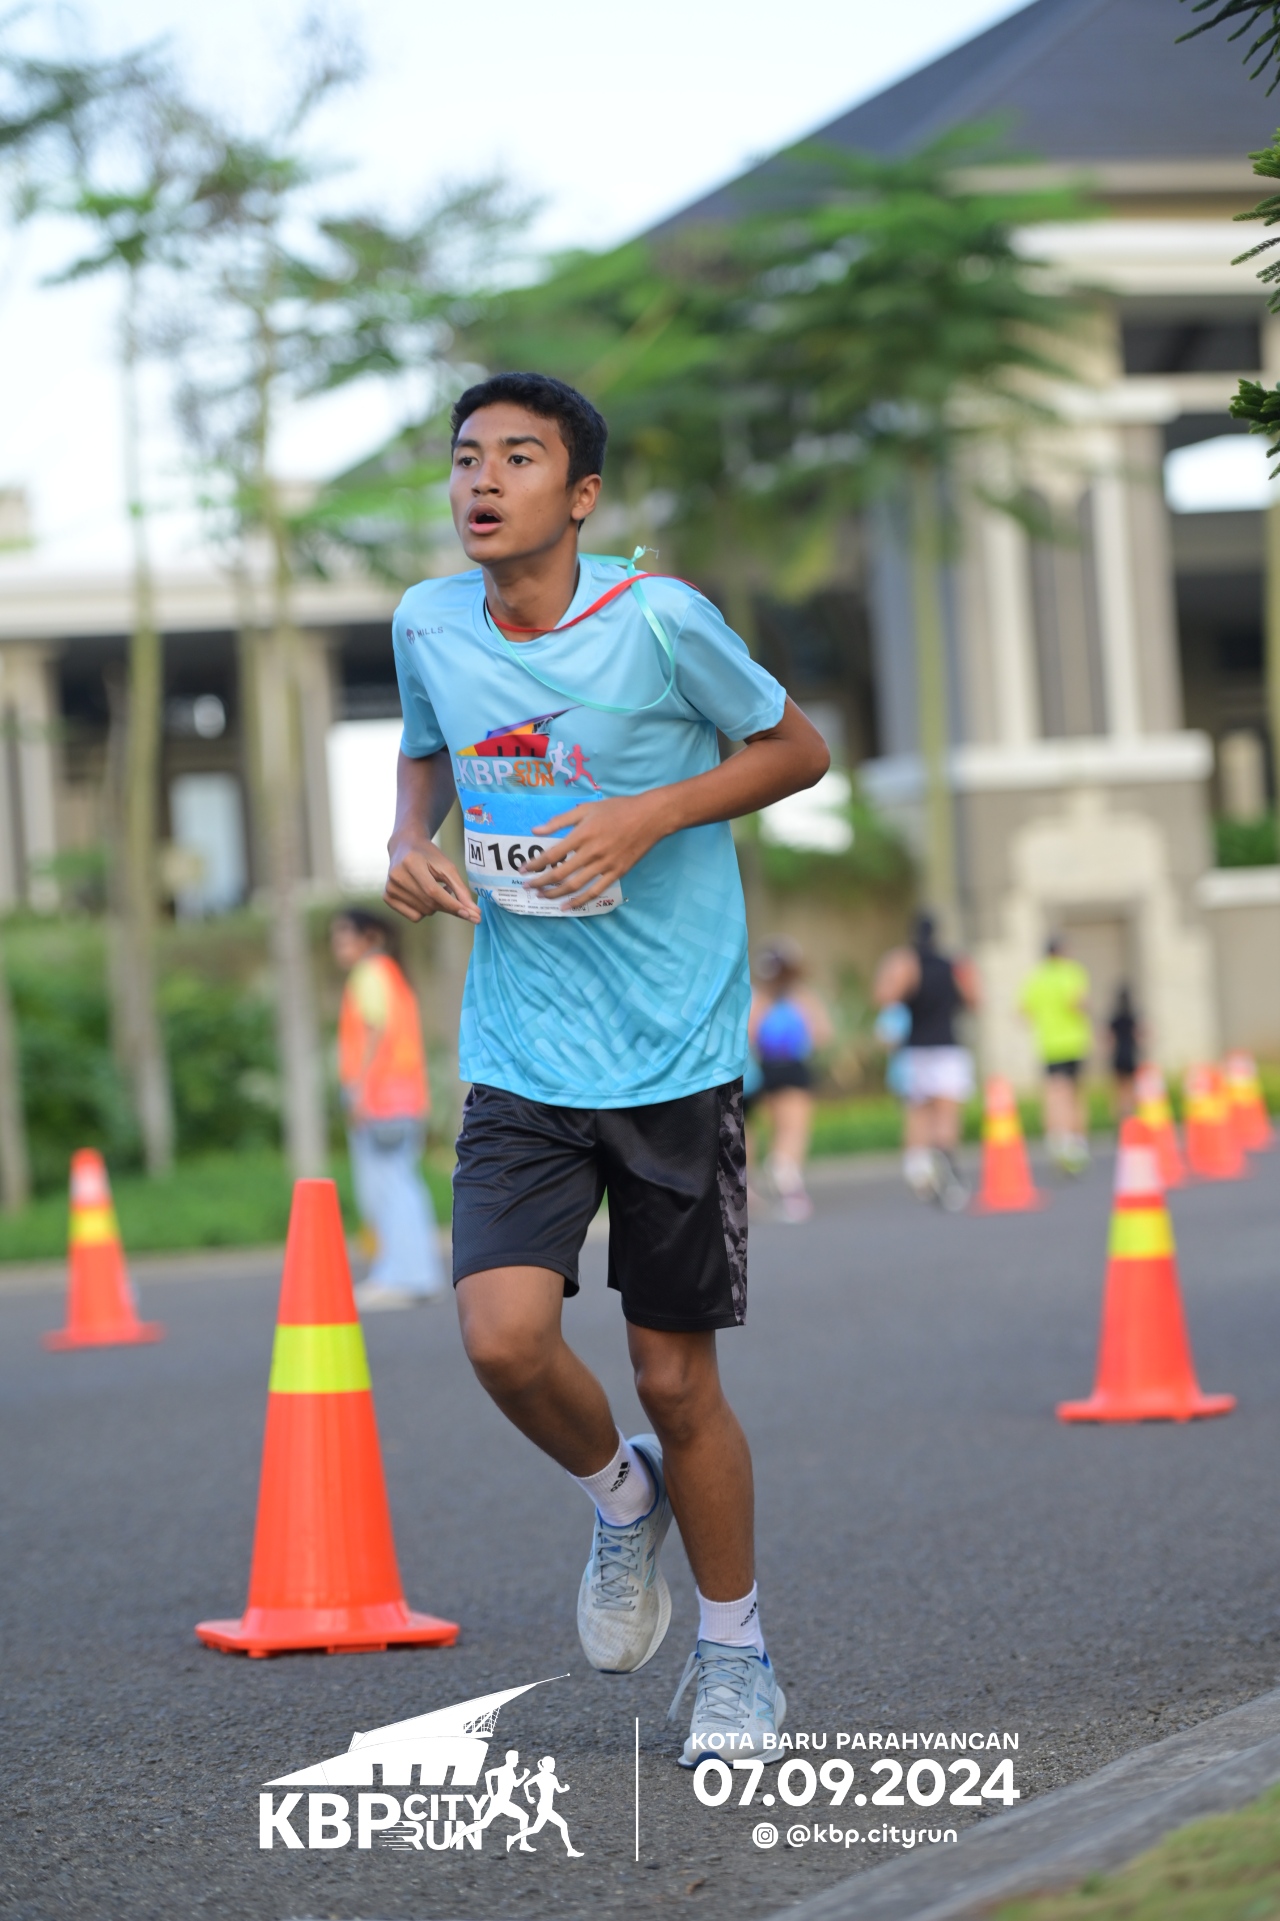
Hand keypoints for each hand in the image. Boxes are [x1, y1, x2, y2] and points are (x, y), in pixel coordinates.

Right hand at [384, 834, 480, 923]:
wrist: (404, 846)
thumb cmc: (429, 856)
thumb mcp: (447, 867)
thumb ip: (461, 890)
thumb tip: (474, 914)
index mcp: (411, 862)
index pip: (433, 891)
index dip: (452, 905)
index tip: (471, 915)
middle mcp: (397, 876)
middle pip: (429, 903)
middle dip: (448, 906)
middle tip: (455, 896)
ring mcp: (390, 888)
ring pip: (424, 912)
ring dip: (436, 906)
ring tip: (434, 888)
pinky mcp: (387, 897)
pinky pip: (414, 916)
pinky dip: (424, 910)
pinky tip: (423, 895)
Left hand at [521, 793, 668, 907]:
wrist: (650, 817)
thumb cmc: (618, 809)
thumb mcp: (587, 808)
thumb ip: (560, 820)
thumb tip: (535, 830)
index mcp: (582, 834)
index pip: (552, 854)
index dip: (534, 864)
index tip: (522, 870)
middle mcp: (592, 852)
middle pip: (560, 873)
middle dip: (540, 882)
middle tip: (527, 887)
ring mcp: (605, 865)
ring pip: (575, 885)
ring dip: (555, 893)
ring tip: (542, 896)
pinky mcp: (617, 873)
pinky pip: (595, 891)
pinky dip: (579, 901)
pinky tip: (566, 907)